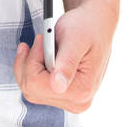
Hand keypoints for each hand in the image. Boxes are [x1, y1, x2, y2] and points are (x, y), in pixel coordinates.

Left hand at [13, 0, 118, 114]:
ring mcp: (70, 101)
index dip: (33, 60)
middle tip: (41, 40)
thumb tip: (57, 87)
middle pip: (31, 89)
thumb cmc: (86, 27)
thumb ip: (66, 64)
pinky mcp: (64, 96)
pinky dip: (33, 70)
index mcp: (81, 90)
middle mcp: (77, 102)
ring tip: (41, 45)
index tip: (42, 39)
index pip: (36, 84)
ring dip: (29, 65)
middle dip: (30, 62)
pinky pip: (36, 88)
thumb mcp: (75, 40)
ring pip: (31, 90)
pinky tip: (40, 55)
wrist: (97, 24)